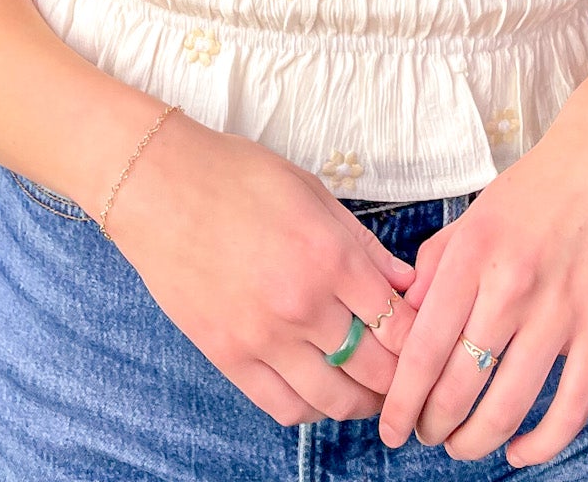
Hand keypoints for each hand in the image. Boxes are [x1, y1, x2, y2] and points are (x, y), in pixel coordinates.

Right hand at [105, 110, 422, 427]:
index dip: (422, 339)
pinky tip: (320, 393)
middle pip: (376, 369)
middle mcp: (303, 304)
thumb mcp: (312, 192)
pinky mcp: (228, 356)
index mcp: (330, 257)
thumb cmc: (238, 176)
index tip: (427, 340)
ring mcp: (263, 337)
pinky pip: (283, 407)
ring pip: (334, 399)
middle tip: (409, 376)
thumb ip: (364, 244)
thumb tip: (407, 283)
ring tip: (370, 393)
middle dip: (402, 377)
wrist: (160, 187)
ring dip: (362, 403)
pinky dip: (311, 409)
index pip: (400, 324)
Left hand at [377, 71, 587, 467]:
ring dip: (478, 439)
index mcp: (472, 254)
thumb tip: (404, 320)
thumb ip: (438, 264)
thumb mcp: (475, 214)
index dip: (401, 400)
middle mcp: (510, 284)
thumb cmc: (540, 185)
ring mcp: (560, 309)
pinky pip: (571, 406)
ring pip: (508, 404)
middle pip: (459, 385)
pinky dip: (541, 442)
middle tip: (426, 436)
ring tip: (463, 446)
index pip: (422, 348)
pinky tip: (520, 449)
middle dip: (434, 425)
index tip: (388, 427)